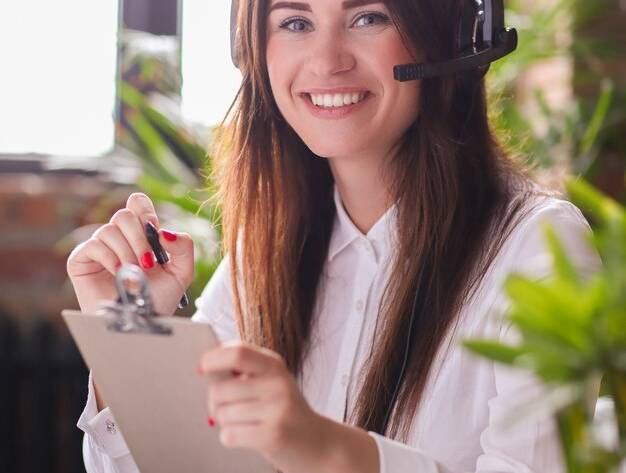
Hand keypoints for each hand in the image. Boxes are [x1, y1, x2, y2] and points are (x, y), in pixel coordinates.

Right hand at [67, 192, 193, 315]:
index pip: (137, 204)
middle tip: (148, 262)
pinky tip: (119, 274)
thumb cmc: (158, 299)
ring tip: (134, 274)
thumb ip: (184, 246)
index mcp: (141, 235)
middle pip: (124, 214)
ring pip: (109, 230)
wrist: (140, 323)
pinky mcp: (81, 260)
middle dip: (140, 238)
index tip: (154, 230)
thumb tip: (164, 231)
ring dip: (127, 252)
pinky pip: (93, 245)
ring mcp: (99, 248)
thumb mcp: (182, 272)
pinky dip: (110, 258)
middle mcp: (119, 238)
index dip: (144, 210)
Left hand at [198, 342, 332, 472]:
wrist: (318, 443)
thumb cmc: (286, 411)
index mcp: (274, 365)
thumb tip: (206, 367)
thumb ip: (243, 371)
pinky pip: (229, 435)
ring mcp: (277, 409)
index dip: (214, 358)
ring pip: (223, 414)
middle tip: (225, 407)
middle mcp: (278, 384)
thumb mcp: (271, 382)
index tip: (202, 367)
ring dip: (226, 422)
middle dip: (214, 402)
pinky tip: (248, 436)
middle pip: (221, 389)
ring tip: (246, 422)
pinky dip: (231, 437)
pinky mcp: (273, 435)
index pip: (238, 352)